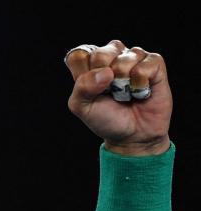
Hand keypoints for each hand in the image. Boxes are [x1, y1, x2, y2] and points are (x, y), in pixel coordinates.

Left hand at [64, 40, 171, 154]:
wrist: (132, 136)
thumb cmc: (106, 119)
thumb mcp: (82, 108)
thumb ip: (81, 88)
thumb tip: (105, 72)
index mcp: (90, 64)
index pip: (78, 55)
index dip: (82, 74)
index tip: (89, 91)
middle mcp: (111, 56)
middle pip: (101, 54)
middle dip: (103, 80)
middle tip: (109, 93)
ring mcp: (133, 58)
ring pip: (125, 57)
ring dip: (124, 82)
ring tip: (126, 93)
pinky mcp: (154, 64)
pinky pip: (146, 64)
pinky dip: (141, 82)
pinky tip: (140, 91)